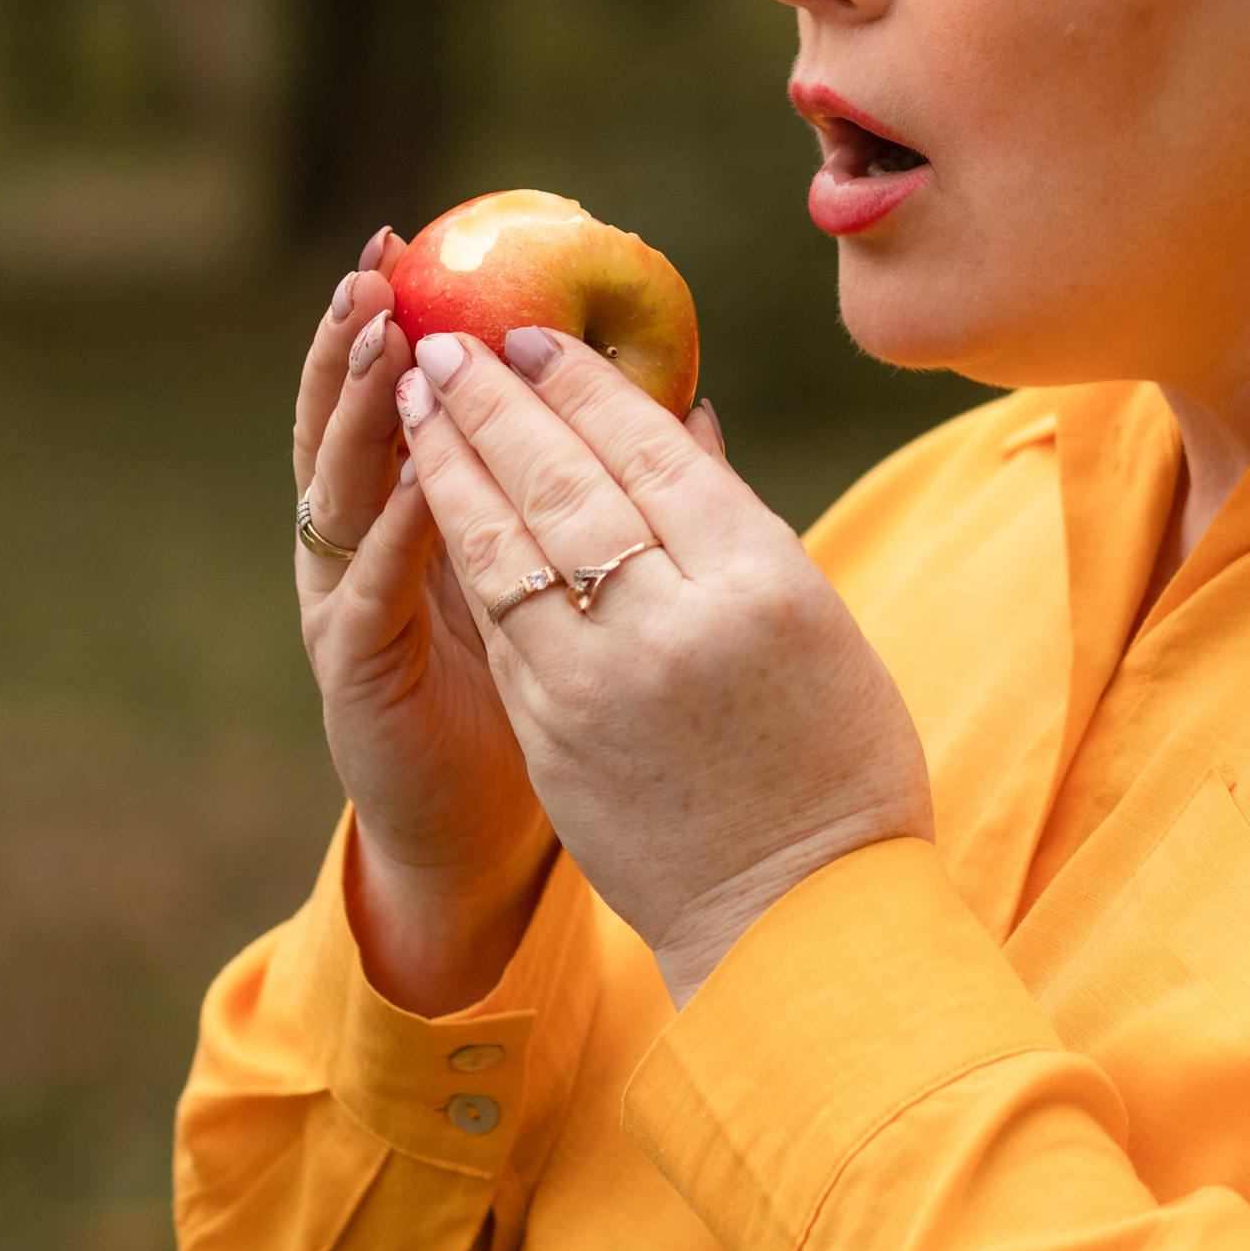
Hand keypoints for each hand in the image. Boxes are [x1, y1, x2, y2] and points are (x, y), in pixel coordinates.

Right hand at [292, 229, 555, 1007]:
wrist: (483, 838)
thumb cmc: (543, 701)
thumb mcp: (574, 578)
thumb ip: (607, 496)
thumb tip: (690, 406)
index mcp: (415, 514)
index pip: (400, 397)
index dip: (400, 319)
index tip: (411, 240)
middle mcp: (366, 549)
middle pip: (350, 423)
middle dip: (360, 340)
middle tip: (379, 264)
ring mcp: (349, 611)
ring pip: (340, 493)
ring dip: (359, 414)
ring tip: (384, 340)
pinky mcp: (357, 679)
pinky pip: (369, 595)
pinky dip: (391, 535)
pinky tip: (416, 483)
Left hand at [392, 325, 933, 1005]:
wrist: (796, 916)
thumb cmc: (833, 757)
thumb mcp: (817, 623)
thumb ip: (737, 520)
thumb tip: (686, 416)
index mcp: (758, 578)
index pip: (649, 449)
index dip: (582, 383)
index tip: (534, 335)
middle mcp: (674, 618)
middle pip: (563, 480)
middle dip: (494, 402)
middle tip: (447, 341)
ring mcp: (602, 680)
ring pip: (506, 543)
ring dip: (452, 459)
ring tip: (417, 396)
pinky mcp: (552, 733)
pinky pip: (499, 616)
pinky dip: (463, 544)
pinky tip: (435, 501)